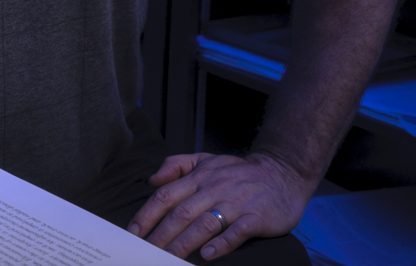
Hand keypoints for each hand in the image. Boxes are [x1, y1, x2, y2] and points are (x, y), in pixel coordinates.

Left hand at [126, 151, 312, 259]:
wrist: (283, 172)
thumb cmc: (238, 172)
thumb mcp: (206, 159)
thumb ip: (177, 165)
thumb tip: (152, 180)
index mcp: (199, 177)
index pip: (165, 196)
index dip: (147, 215)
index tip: (132, 233)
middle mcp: (214, 189)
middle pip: (180, 214)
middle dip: (160, 235)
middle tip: (145, 252)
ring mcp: (235, 203)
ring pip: (204, 224)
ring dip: (184, 243)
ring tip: (168, 258)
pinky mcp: (256, 217)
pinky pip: (237, 231)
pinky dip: (222, 243)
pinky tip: (208, 255)